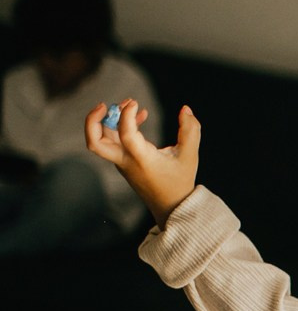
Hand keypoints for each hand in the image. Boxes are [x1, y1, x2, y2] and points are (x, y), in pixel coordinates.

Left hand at [85, 98, 199, 227]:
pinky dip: (119, 126)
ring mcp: (122, 162)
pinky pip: (113, 140)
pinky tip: (140, 116)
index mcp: (142, 160)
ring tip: (129, 104)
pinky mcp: (124, 162)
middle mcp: (126, 161)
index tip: (136, 103)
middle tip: (104, 105)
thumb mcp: (190, 156)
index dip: (126, 115)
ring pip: (100, 139)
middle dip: (93, 120)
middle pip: (94, 142)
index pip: (124, 134)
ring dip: (106, 120)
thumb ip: (191, 130)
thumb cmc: (180, 181)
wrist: (171, 207)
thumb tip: (185, 109)